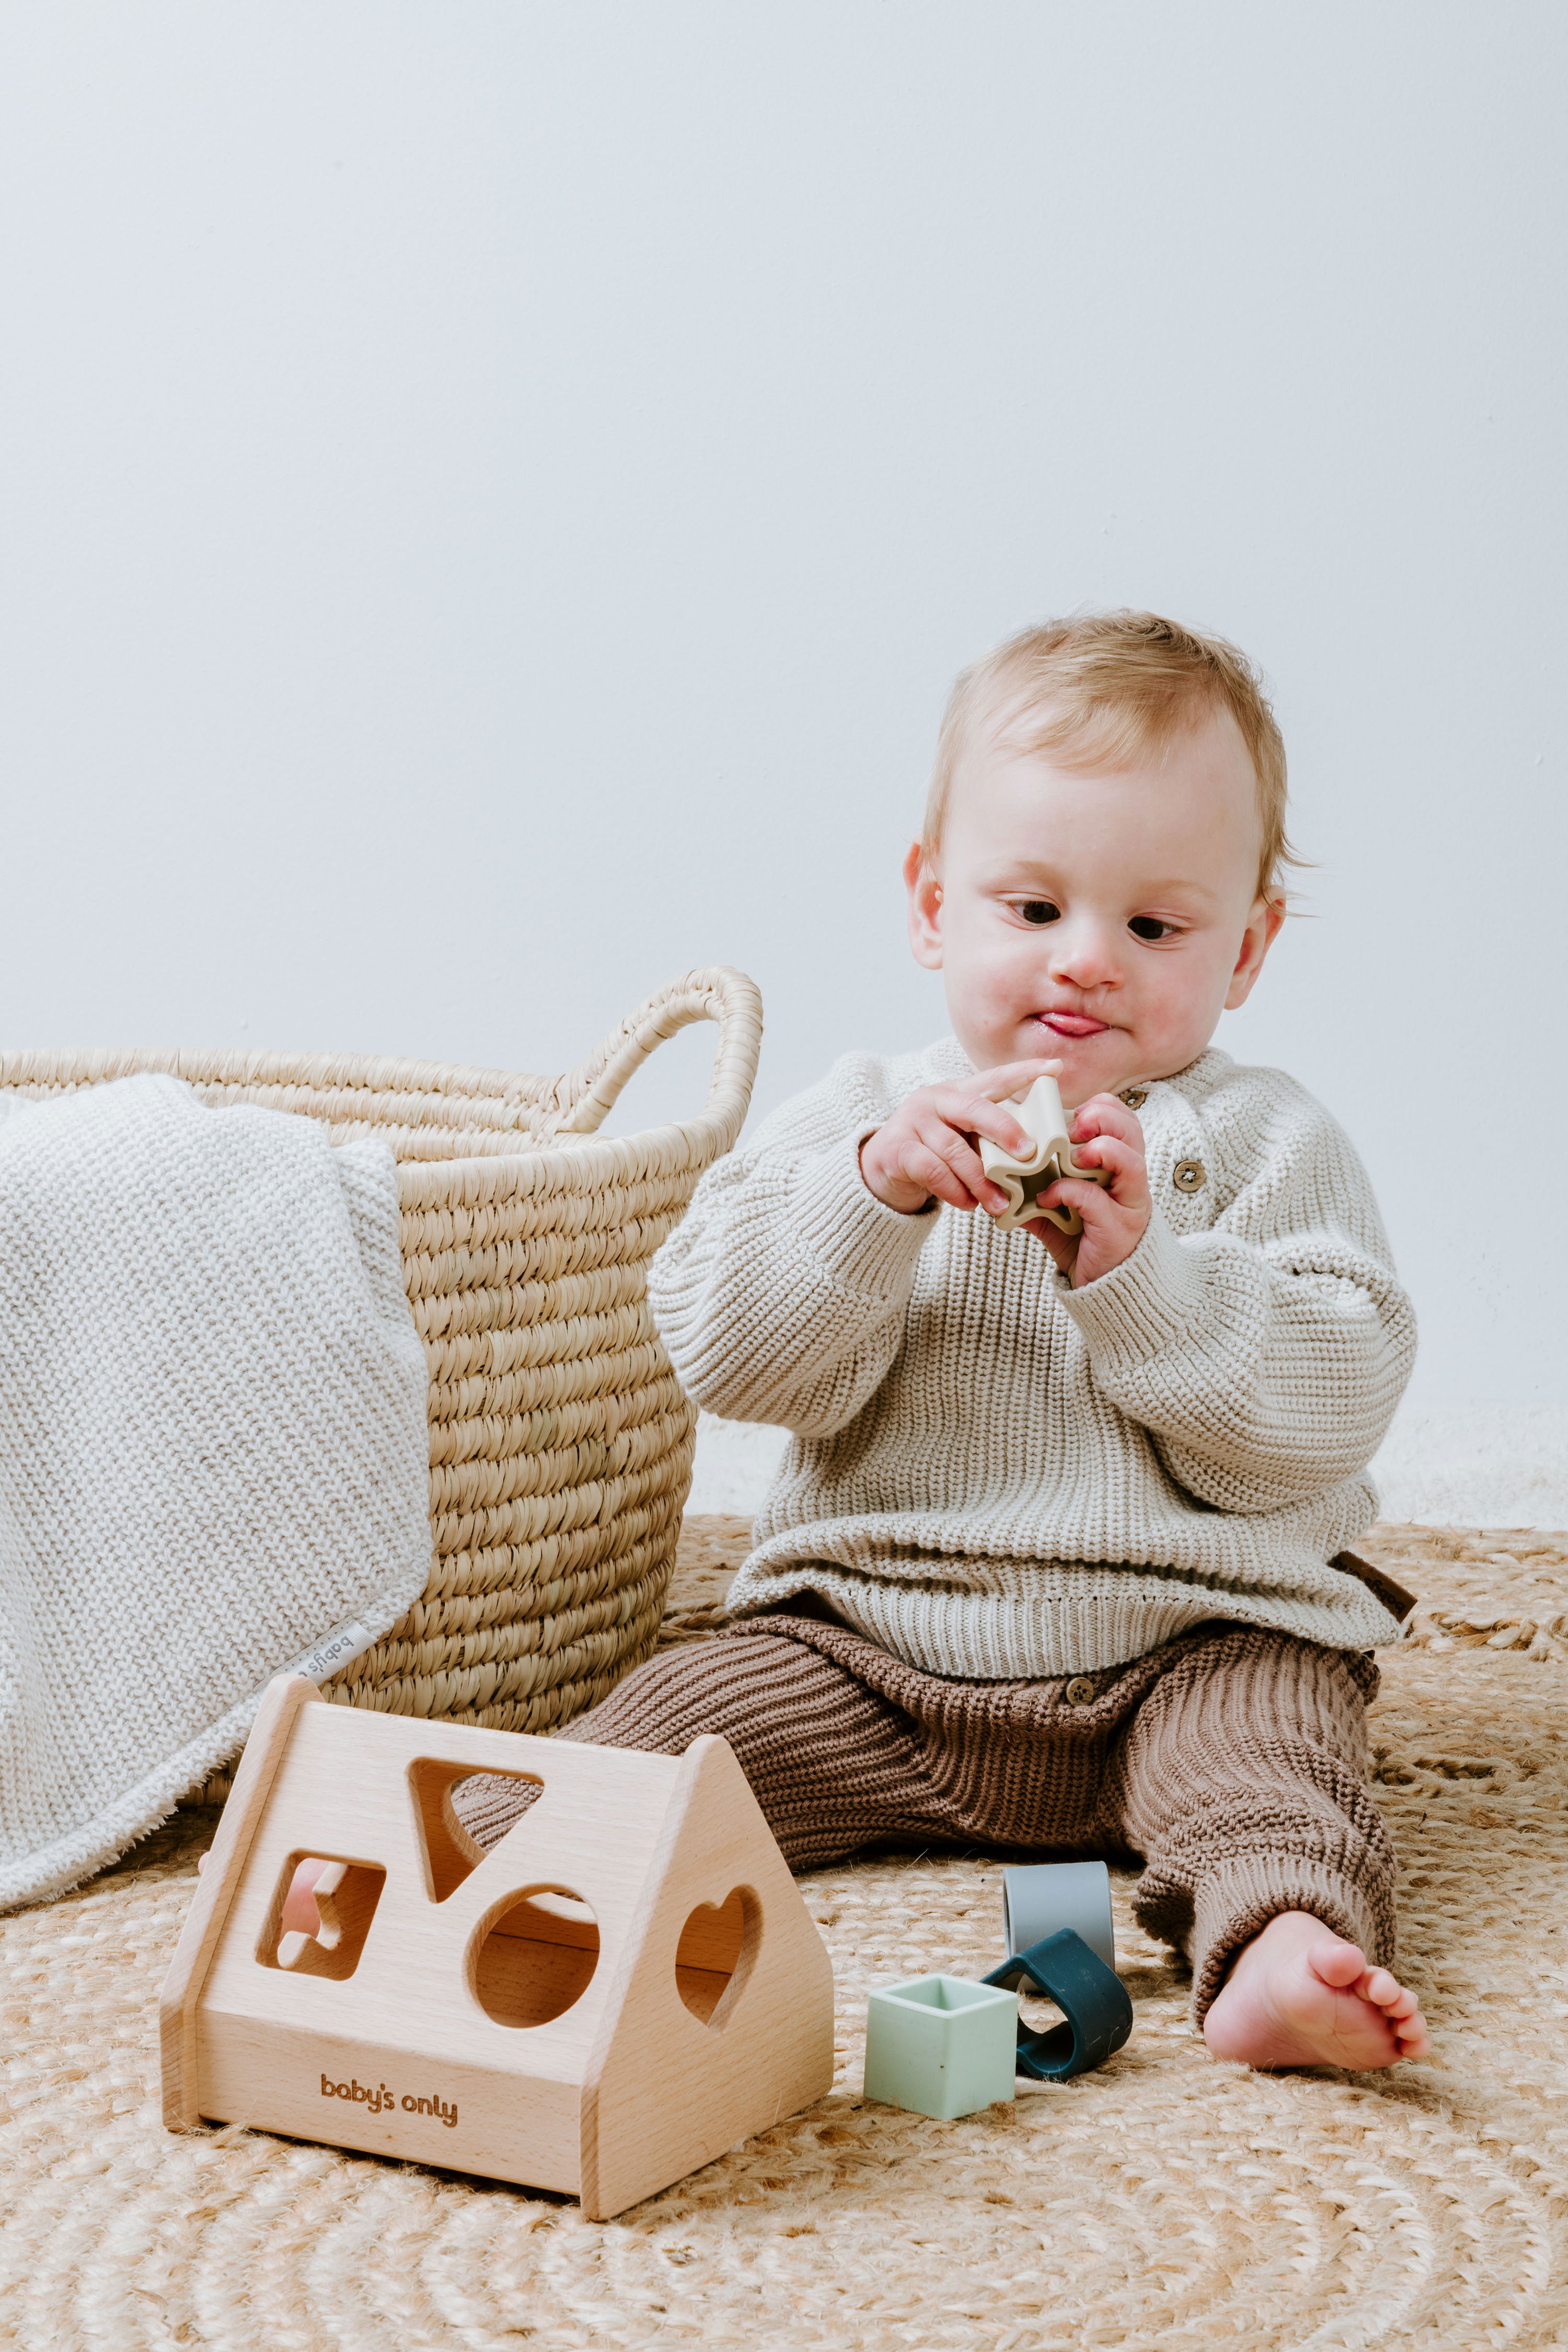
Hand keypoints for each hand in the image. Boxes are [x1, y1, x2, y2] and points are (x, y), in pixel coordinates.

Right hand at [859, 1058, 1065, 1215]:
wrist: (880, 1172)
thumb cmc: (932, 1154)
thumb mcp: (961, 1138)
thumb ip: (987, 1139)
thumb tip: (1032, 1157)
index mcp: (957, 1092)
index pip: (994, 1078)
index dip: (1025, 1072)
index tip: (1055, 1068)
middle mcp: (934, 1100)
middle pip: (975, 1109)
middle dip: (1006, 1131)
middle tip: (1030, 1154)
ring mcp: (912, 1121)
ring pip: (956, 1150)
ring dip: (981, 1180)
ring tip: (998, 1202)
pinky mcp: (897, 1149)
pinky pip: (933, 1171)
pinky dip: (954, 1190)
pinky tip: (967, 1204)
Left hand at [1026, 1093, 1150, 1287]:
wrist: (1104, 1287)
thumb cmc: (1083, 1239)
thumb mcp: (1056, 1204)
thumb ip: (1034, 1184)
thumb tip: (995, 1167)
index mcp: (1120, 1166)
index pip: (1123, 1120)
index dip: (1100, 1108)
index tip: (1070, 1114)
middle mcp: (1132, 1181)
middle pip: (1132, 1131)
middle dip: (1102, 1118)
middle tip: (1073, 1125)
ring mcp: (1130, 1205)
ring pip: (1130, 1163)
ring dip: (1099, 1150)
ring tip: (1072, 1155)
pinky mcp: (1119, 1230)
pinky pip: (1097, 1201)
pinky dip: (1068, 1192)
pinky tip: (1047, 1198)